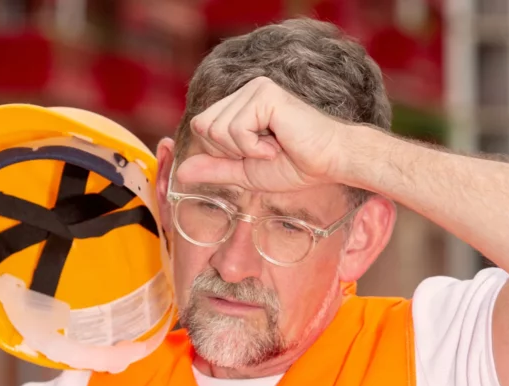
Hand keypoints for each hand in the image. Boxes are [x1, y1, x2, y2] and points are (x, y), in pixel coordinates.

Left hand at [176, 77, 350, 192]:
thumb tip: (179, 172)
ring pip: (217, 128)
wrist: (329, 163)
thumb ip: (214, 169)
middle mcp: (245, 91)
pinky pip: (235, 128)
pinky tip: (277, 143)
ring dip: (244, 150)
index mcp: (239, 104)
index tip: (254, 154)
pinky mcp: (264, 94)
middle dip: (229, 150)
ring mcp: (255, 89)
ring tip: (272, 147)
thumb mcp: (245, 172)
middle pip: (203, 126)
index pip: (201, 126)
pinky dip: (253, 147)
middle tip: (263, 151)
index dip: (221, 151)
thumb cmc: (295, 166)